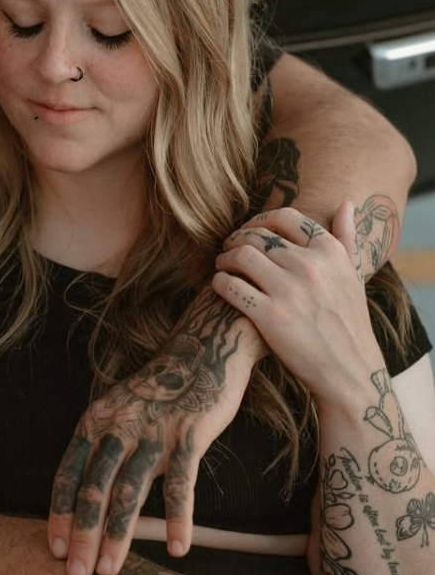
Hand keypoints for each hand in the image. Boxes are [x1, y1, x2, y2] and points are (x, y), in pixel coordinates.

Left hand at [48, 290, 257, 574]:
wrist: (202, 350)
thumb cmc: (159, 391)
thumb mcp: (120, 412)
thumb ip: (105, 449)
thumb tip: (88, 499)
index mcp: (95, 421)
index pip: (68, 473)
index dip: (60, 513)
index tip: (55, 550)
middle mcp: (118, 425)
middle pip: (93, 488)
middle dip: (83, 535)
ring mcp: (152, 429)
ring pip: (129, 490)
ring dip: (119, 534)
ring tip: (112, 571)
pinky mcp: (188, 434)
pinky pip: (181, 483)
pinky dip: (177, 517)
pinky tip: (176, 548)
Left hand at [213, 203, 381, 399]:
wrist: (349, 372)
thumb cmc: (348, 322)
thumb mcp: (354, 275)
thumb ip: (347, 237)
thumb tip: (345, 202)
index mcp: (330, 252)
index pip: (285, 217)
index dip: (259, 220)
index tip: (249, 230)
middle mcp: (311, 266)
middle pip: (257, 236)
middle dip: (236, 239)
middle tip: (228, 248)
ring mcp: (289, 291)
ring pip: (240, 256)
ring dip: (224, 258)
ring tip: (221, 265)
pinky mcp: (270, 316)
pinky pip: (230, 286)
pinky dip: (219, 282)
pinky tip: (220, 285)